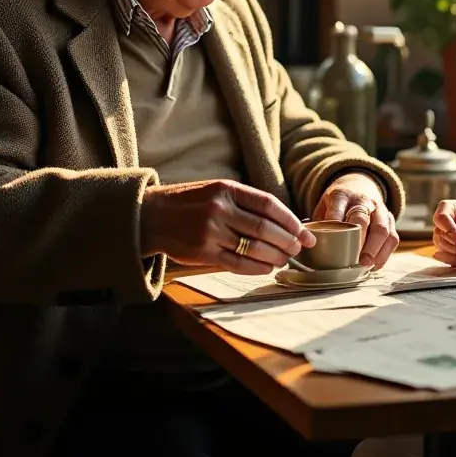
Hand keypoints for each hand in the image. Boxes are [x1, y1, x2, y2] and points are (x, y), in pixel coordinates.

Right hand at [140, 179, 314, 274]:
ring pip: (254, 247)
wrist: (151, 215)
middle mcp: (220, 209)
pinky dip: (257, 268)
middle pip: (265, 228)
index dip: (290, 220)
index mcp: (226, 188)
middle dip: (288, 240)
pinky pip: (237, 264)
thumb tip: (282, 220)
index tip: (304, 231)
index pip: (268, 205)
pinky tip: (267, 268)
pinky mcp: (202, 253)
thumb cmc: (190, 202)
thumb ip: (245, 201)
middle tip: (300, 248)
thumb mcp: (216, 190)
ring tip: (285, 259)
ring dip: (275, 256)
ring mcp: (210, 232)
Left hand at [313, 174, 397, 268]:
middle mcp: (363, 201)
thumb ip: (318, 223)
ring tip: (366, 265)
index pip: (337, 210)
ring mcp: (379, 209)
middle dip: (360, 241)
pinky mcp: (390, 219)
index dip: (335, 226)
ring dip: (375, 249)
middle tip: (355, 260)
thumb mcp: (324, 205)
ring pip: (382, 228)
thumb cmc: (338, 203)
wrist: (360, 184)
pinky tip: (375, 265)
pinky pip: (393, 237)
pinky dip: (385, 253)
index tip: (332, 242)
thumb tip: (308, 246)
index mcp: (342, 195)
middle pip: (363, 219)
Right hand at [432, 200, 455, 269]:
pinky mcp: (449, 250)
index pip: (441, 215)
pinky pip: (446, 257)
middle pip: (438, 232)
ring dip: (453, 253)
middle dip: (452, 244)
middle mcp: (447, 221)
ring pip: (440, 245)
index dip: (448, 228)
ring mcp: (446, 236)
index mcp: (455, 208)